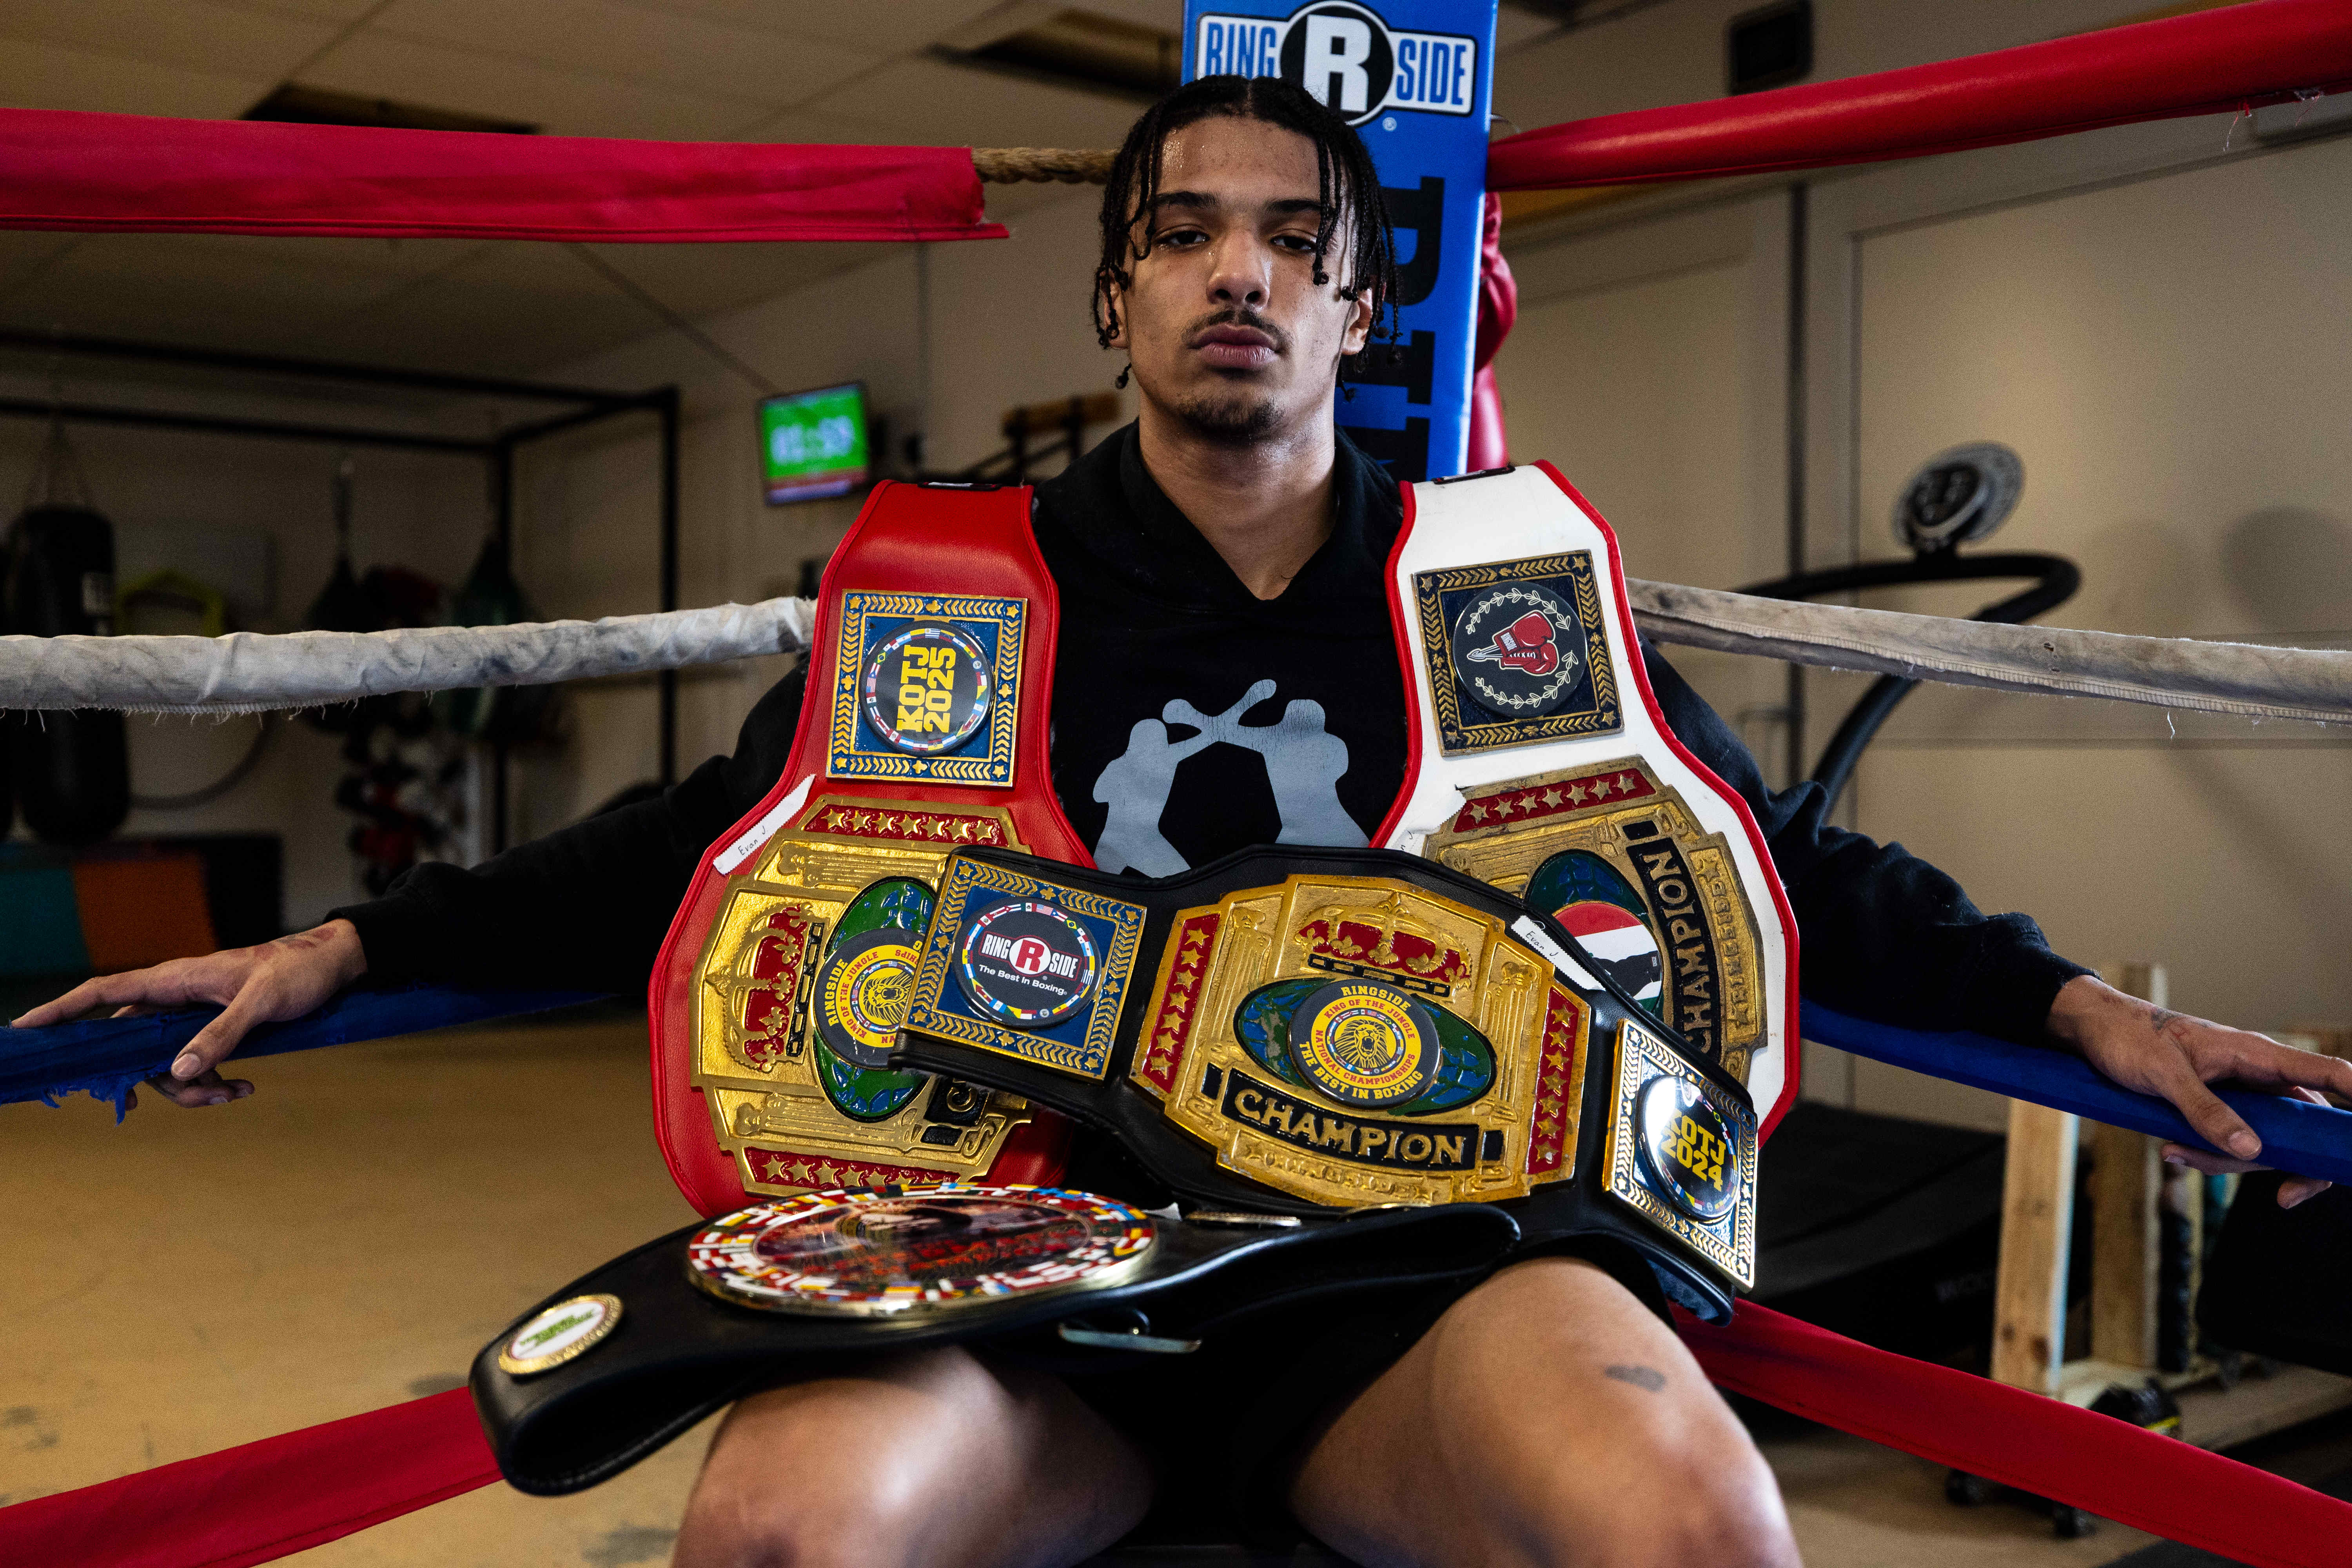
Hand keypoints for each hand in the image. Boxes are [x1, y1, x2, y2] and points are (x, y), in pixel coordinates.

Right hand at [10, 920, 367, 1108]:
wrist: (332, 967)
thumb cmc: (296, 973)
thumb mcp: (260, 1003)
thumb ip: (219, 1035)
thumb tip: (177, 1070)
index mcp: (174, 980)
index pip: (103, 992)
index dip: (62, 1010)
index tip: (25, 1027)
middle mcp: (174, 998)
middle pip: (132, 1046)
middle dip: (158, 1081)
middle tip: (209, 1098)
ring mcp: (191, 1016)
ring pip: (164, 1063)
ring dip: (195, 1088)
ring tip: (238, 1091)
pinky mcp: (212, 1029)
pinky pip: (192, 1064)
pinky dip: (212, 1081)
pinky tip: (245, 1087)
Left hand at [2047, 974, 2350, 1208]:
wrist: (2098, 1033)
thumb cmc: (2132, 1040)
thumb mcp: (2165, 1075)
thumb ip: (2206, 1110)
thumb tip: (2253, 1149)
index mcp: (2257, 1055)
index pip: (2327, 1072)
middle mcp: (2259, 1077)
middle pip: (2305, 1128)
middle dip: (2293, 1165)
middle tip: (2284, 1198)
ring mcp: (2242, 1096)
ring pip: (2264, 1143)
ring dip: (2227, 1160)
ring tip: (2175, 1152)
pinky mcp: (2220, 1110)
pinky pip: (2232, 1143)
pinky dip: (2209, 1155)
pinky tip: (2175, 1151)